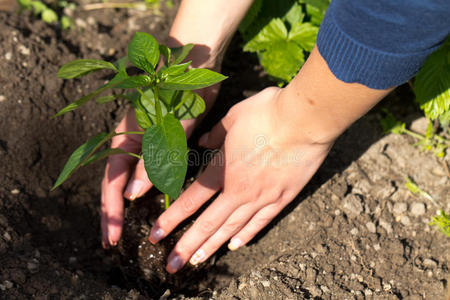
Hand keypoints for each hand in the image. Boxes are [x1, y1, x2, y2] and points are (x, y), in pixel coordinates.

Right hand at [101, 86, 217, 247]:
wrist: (193, 66)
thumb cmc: (179, 91)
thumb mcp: (168, 129)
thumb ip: (151, 161)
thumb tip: (131, 195)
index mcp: (126, 138)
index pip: (111, 180)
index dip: (111, 209)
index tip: (112, 235)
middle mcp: (130, 141)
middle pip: (115, 182)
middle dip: (113, 211)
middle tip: (111, 240)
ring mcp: (143, 141)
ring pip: (130, 177)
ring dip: (127, 202)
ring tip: (126, 226)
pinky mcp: (159, 140)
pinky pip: (148, 168)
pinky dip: (147, 186)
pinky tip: (151, 200)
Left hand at [148, 87, 333, 272]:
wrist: (305, 120)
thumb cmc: (267, 113)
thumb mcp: (232, 117)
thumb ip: (214, 134)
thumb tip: (201, 142)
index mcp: (223, 169)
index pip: (191, 200)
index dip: (171, 219)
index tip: (155, 235)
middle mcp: (239, 190)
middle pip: (208, 223)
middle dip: (187, 245)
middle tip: (171, 265)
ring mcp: (262, 197)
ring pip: (232, 228)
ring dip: (213, 246)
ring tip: (197, 261)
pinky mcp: (282, 198)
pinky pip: (261, 222)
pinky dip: (247, 235)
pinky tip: (235, 246)